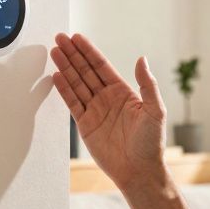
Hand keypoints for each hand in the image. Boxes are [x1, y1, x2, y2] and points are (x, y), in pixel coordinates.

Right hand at [51, 33, 167, 189]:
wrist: (139, 171)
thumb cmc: (151, 143)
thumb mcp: (155, 110)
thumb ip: (148, 84)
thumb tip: (142, 59)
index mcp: (124, 92)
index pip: (102, 66)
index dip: (89, 51)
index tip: (77, 38)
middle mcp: (107, 98)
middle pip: (86, 71)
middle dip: (73, 54)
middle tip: (59, 38)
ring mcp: (95, 111)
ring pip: (77, 84)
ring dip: (65, 68)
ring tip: (54, 52)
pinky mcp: (85, 125)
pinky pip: (72, 103)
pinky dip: (64, 90)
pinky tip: (56, 76)